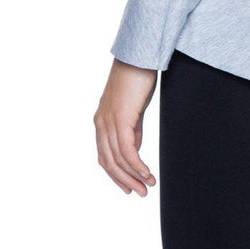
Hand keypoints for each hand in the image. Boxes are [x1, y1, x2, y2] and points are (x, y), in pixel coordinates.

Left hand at [94, 58, 157, 195]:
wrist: (138, 55)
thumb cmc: (137, 77)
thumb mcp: (133, 108)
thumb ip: (132, 129)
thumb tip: (134, 151)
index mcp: (101, 121)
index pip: (105, 157)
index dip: (117, 175)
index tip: (131, 186)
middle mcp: (101, 124)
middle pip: (109, 162)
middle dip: (125, 180)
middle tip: (141, 193)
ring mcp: (109, 122)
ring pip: (118, 159)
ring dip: (134, 176)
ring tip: (149, 185)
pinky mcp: (121, 119)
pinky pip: (127, 150)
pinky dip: (137, 165)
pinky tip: (148, 172)